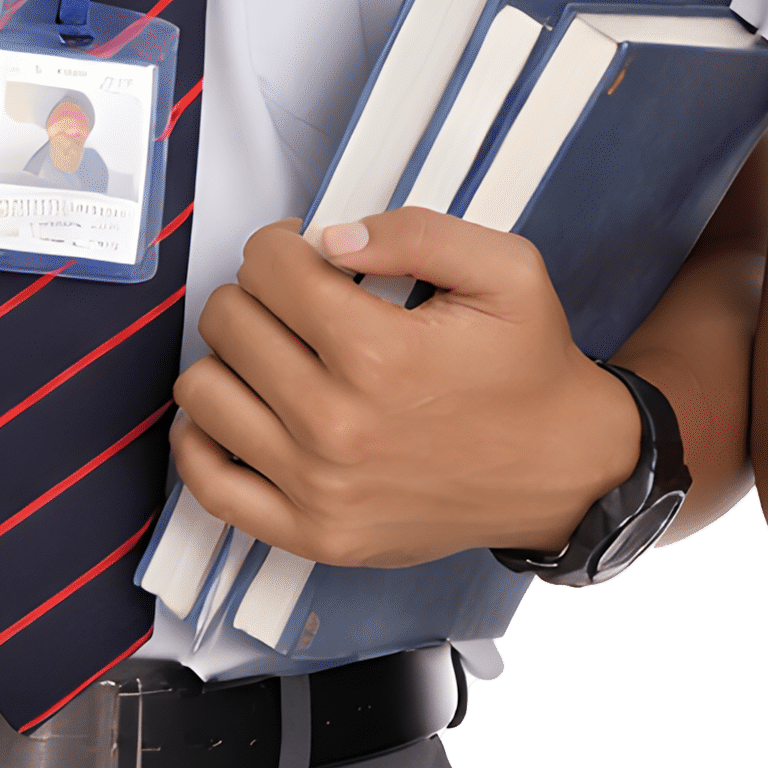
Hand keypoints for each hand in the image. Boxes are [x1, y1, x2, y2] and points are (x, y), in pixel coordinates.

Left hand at [172, 210, 642, 567]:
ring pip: (204, 392)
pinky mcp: (313, 534)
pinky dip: (204, 439)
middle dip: (257, 294)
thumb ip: (418, 233)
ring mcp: (319, 488)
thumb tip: (331, 238)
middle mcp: (339, 425)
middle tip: (296, 302)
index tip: (306, 255)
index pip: (269, 268)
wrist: (562, 470)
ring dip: (230, 359)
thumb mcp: (506, 271)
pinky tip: (240, 410)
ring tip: (275, 354)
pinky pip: (210, 483)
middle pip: (229, 322)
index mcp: (380, 353)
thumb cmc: (530, 372)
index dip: (283, 245)